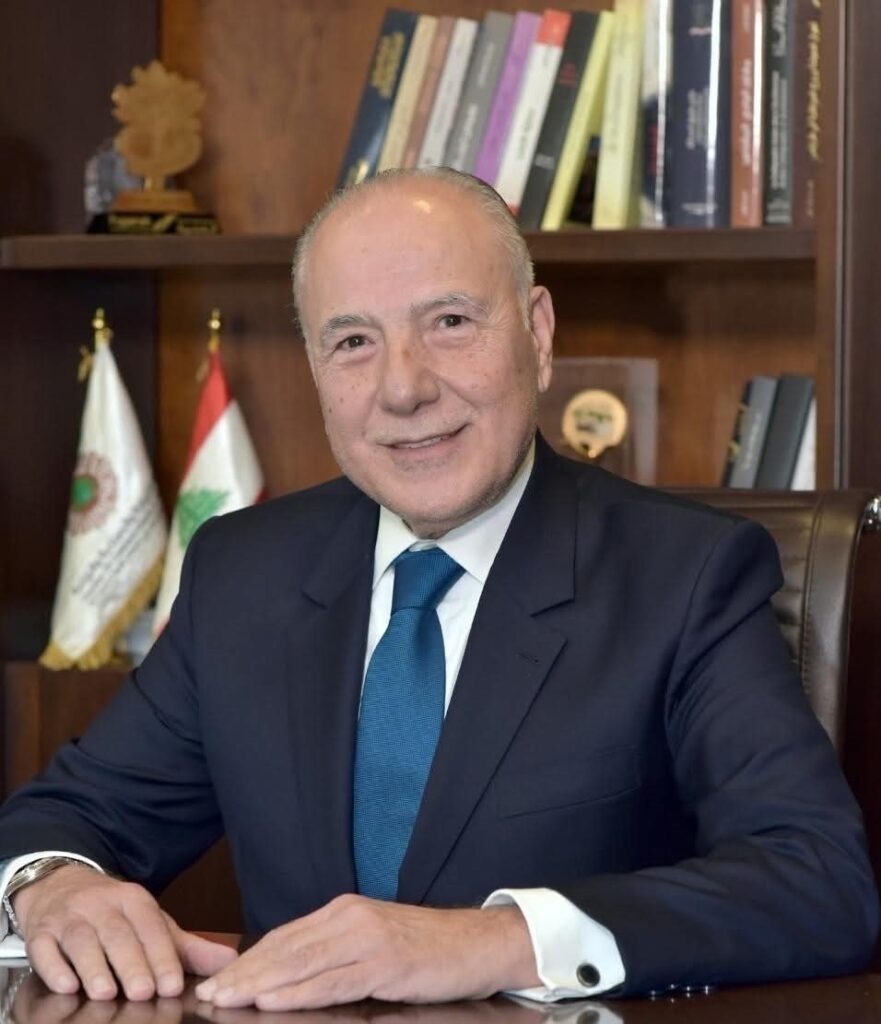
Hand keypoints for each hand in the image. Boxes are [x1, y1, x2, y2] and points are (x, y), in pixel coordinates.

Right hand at [14, 865, 236, 1000]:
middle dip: (131, 963)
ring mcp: (69, 918)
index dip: (162, 955)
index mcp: (134, 899)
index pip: (151, 926)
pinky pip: (43, 948)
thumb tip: (229, 963)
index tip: (172, 984)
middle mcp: (101, 905)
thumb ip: (188, 948)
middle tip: (143, 992)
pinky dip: (53, 967)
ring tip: (105, 993)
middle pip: (118, 934)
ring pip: (81, 940)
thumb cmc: (114, 915)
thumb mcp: (152, 924)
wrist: (62, 886)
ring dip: (93, 967)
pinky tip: (65, 986)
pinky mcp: (40, 932)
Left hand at [193, 894, 539, 1009]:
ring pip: (301, 964)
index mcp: (344, 910)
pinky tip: (272, 1002)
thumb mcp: (374, 940)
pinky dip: (297, 993)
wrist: (477, 942)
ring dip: (259, 985)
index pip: (284, 936)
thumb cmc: (426, 947)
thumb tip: (291, 973)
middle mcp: (350, 918)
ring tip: (227, 1000)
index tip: (218, 980)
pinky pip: (332, 982)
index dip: (248, 960)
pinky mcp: (384, 964)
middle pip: (285, 949)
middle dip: (243, 974)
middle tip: (208, 994)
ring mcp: (367, 940)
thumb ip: (336, 949)